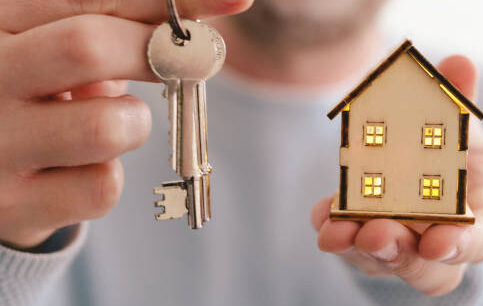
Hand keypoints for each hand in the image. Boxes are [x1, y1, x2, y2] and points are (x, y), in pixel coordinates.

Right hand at [0, 0, 252, 248]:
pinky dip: (109, 176)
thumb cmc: (41, 94)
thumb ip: (122, 24)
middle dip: (155, 55)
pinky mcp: (14, 206)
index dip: (171, 1)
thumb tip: (218, 9)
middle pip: (88, 47)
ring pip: (109, 127)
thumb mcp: (64, 48)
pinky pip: (102, 187)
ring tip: (107, 122)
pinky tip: (77, 169)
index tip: (234, 0)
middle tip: (183, 65)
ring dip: (132, 124)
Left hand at [311, 55, 482, 295]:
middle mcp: (440, 240)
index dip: (461, 245)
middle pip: (424, 265)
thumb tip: (459, 63)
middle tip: (375, 234)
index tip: (438, 242)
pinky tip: (323, 216)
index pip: (480, 241)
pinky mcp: (366, 238)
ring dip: (358, 245)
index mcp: (482, 215)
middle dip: (398, 250)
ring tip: (336, 230)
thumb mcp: (463, 127)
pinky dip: (335, 229)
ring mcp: (402, 246)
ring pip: (383, 261)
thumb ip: (459, 101)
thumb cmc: (457, 155)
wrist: (434, 176)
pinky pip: (350, 244)